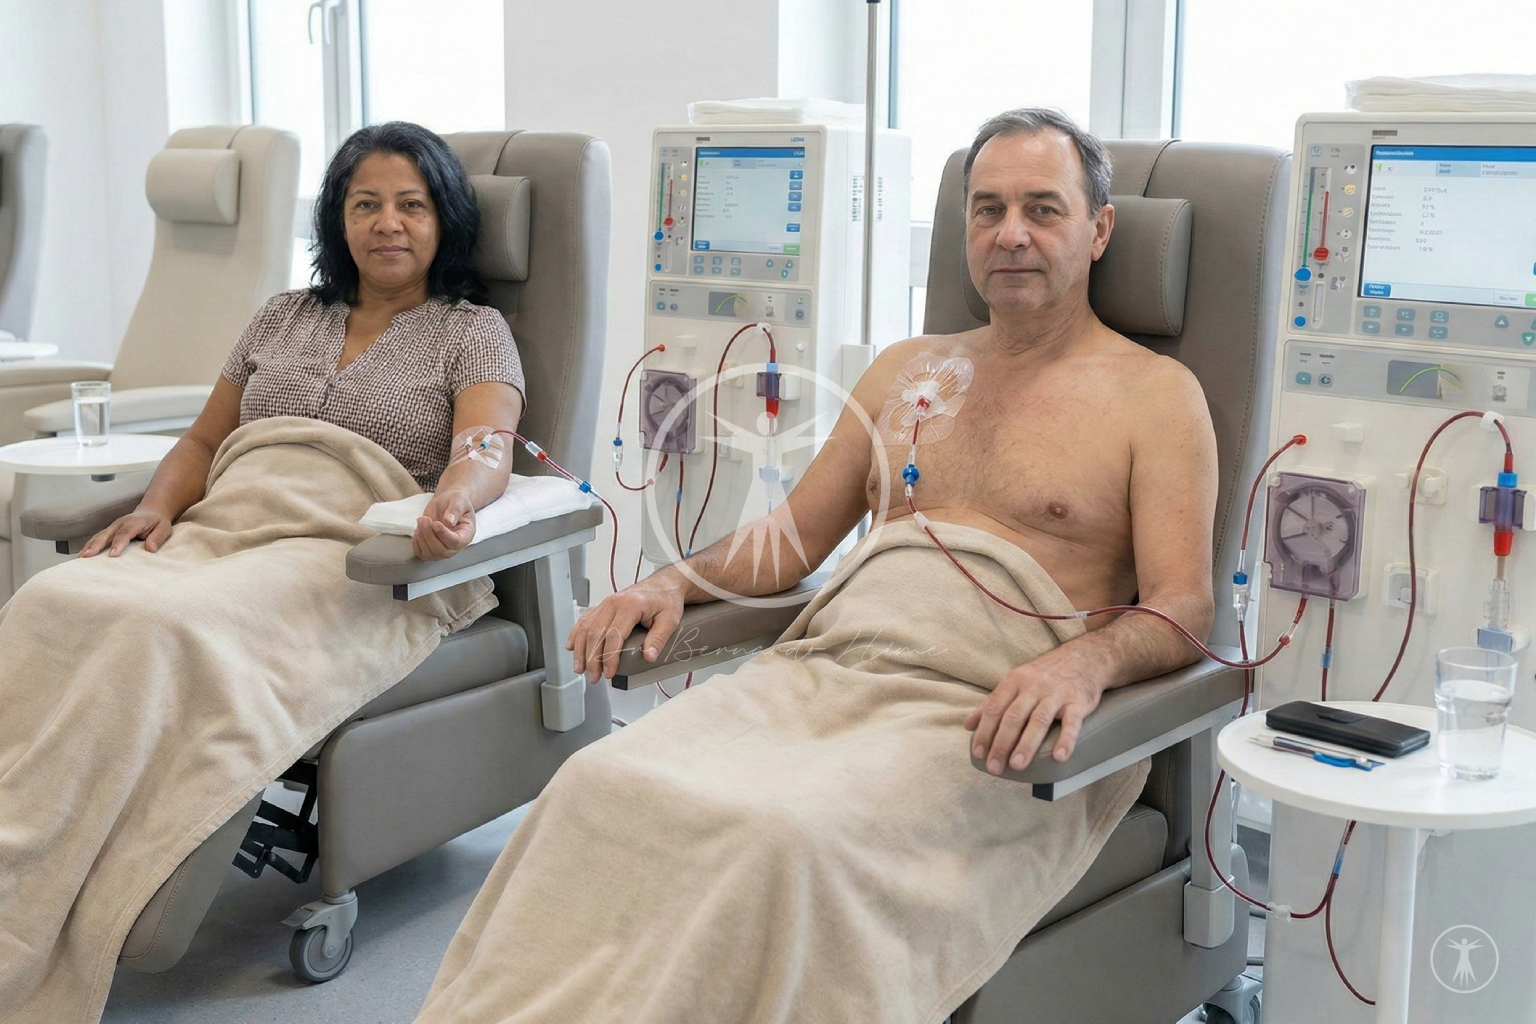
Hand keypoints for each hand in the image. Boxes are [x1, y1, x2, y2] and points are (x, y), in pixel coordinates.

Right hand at [81, 507, 173, 557]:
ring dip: (88, 547)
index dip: (118, 544)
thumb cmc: (158, 522)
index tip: (113, 555)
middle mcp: (119, 524)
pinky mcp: (108, 532)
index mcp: (133, 523)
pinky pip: (96, 539)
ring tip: (80, 559)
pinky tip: (82, 556)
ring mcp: (112, 527)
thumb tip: (151, 548)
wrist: (151, 512)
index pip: (124, 534)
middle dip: (95, 546)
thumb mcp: (164, 528)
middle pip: (105, 535)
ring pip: (98, 537)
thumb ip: (158, 537)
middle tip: (86, 557)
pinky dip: (88, 547)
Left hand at [412, 489, 475, 559]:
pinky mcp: (431, 550)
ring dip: (422, 536)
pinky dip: (416, 543)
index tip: (435, 523)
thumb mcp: (458, 500)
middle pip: (441, 550)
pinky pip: (421, 553)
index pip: (456, 542)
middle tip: (424, 518)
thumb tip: (449, 521)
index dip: (444, 534)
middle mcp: (456, 547)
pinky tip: (419, 530)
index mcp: (466, 535)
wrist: (447, 504)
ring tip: (422, 520)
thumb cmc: (455, 502)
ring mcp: (443, 551)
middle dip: (429, 534)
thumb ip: (455, 509)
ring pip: (430, 553)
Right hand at [565, 570, 686, 682]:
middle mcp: (614, 603)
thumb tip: (648, 657)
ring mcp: (606, 603)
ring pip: (585, 628)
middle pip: (595, 634)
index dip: (609, 657)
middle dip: (592, 659)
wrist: (665, 584)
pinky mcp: (603, 606)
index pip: (614, 635)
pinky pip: (585, 620)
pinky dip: (575, 634)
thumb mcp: (670, 620)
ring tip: (580, 668)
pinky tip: (571, 647)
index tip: (609, 673)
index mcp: (630, 605)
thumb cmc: (667, 599)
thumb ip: (659, 639)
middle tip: (594, 677)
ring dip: (580, 650)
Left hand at [965, 652, 1104, 773]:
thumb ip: (993, 702)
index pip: (994, 708)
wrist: (1085, 657)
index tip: (978, 753)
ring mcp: (1057, 694)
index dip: (984, 731)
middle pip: (1013, 717)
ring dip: (1026, 744)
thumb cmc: (1045, 675)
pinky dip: (1066, 740)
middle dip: (1001, 743)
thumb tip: (968, 725)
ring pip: (1038, 720)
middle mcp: (1034, 686)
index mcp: (1015, 681)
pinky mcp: (1078, 702)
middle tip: (994, 767)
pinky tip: (1059, 757)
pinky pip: (1072, 722)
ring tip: (1017, 765)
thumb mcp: (1016, 681)